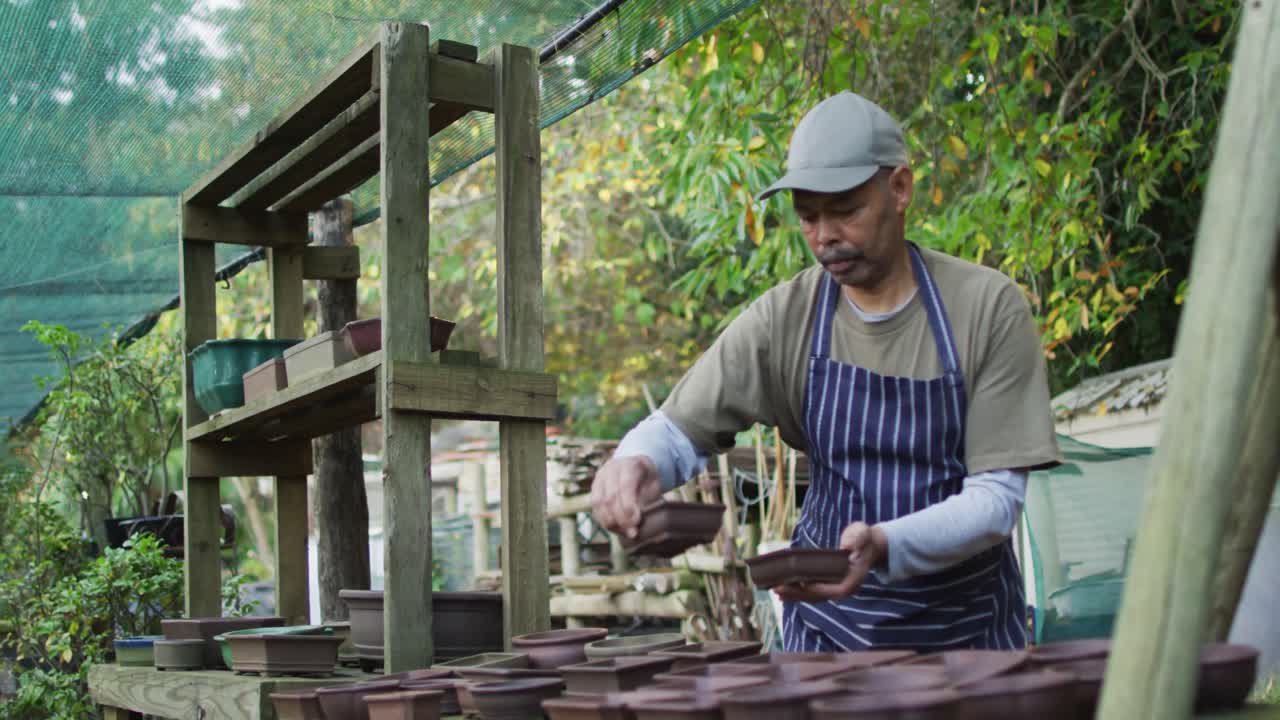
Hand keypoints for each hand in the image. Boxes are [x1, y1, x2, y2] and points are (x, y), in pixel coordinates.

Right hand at [590, 455, 662, 539]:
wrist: (637, 467)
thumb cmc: (647, 479)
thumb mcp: (653, 486)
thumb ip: (646, 501)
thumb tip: (636, 523)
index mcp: (630, 464)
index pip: (625, 486)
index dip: (629, 506)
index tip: (636, 521)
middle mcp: (611, 469)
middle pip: (610, 497)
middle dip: (620, 518)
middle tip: (632, 532)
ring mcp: (600, 478)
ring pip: (599, 502)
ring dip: (611, 521)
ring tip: (624, 532)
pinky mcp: (594, 488)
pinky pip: (595, 507)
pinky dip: (604, 520)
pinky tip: (616, 528)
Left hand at [773, 522, 887, 602]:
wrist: (869, 545)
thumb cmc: (864, 538)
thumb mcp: (862, 533)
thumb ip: (856, 539)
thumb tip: (848, 546)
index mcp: (854, 579)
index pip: (837, 590)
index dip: (820, 590)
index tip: (804, 585)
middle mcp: (845, 588)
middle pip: (821, 596)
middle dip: (799, 594)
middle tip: (778, 589)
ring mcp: (837, 588)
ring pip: (814, 596)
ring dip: (795, 595)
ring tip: (776, 591)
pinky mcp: (829, 585)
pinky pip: (813, 591)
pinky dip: (799, 591)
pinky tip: (785, 589)